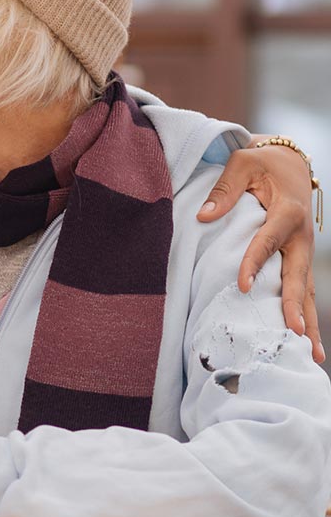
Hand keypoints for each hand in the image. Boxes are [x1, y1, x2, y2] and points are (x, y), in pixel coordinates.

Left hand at [199, 139, 322, 361]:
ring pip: (306, 289)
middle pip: (298, 275)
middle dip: (295, 305)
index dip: (256, 263)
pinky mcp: (299, 258)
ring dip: (308, 320)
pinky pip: (302, 288)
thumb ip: (224, 189)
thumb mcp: (242, 164)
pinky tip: (305, 340)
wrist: (290, 162)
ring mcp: (303, 250)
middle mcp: (300, 236)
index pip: (268, 242)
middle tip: (293, 332)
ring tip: (312, 354)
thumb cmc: (261, 163)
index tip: (244, 286)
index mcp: (286, 212)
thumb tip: (203, 216)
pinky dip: (304, 313)